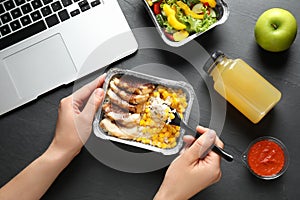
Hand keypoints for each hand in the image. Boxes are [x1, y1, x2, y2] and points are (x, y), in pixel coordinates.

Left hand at [0, 74, 105, 199]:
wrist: (63, 150)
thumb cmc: (71, 137)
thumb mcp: (86, 118)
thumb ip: (93, 103)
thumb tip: (99, 92)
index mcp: (69, 102)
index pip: (86, 89)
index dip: (97, 82)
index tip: (104, 77)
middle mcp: (67, 104)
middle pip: (84, 92)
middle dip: (96, 86)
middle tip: (106, 81)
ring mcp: (68, 109)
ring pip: (84, 98)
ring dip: (94, 94)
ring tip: (103, 89)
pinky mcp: (71, 115)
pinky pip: (82, 105)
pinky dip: (90, 102)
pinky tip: (96, 102)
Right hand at [154, 126, 222, 199]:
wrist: (171, 195)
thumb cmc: (176, 182)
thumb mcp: (187, 158)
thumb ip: (199, 145)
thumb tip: (209, 134)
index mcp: (213, 168)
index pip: (216, 144)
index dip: (207, 134)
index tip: (198, 129)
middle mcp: (215, 171)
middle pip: (211, 148)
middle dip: (198, 142)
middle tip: (187, 141)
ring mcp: (210, 173)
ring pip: (205, 153)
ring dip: (195, 149)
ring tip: (184, 153)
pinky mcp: (205, 174)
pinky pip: (203, 160)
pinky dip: (194, 156)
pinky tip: (186, 157)